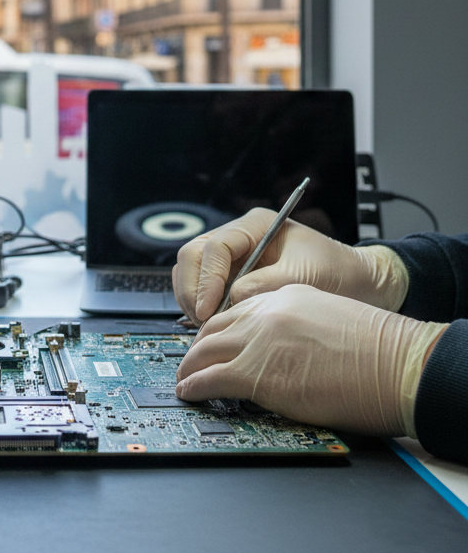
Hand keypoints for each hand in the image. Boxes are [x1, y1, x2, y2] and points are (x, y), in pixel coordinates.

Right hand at [172, 208, 408, 323]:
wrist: (361, 284)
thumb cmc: (339, 273)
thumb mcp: (305, 278)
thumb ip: (265, 285)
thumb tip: (231, 298)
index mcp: (254, 226)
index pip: (214, 247)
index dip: (207, 279)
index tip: (209, 309)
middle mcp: (238, 237)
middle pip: (192, 256)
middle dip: (193, 289)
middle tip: (203, 321)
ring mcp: (233, 257)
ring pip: (191, 272)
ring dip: (194, 299)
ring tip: (209, 326)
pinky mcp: (233, 278)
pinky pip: (203, 289)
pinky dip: (202, 307)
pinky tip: (216, 325)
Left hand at [175, 285, 445, 435]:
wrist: (395, 364)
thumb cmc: (377, 349)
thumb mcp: (328, 317)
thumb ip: (296, 324)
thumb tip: (282, 347)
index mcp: (284, 296)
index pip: (238, 308)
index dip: (221, 327)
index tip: (213, 340)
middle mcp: (264, 313)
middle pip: (214, 326)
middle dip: (199, 345)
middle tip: (192, 359)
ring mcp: (257, 341)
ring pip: (205, 350)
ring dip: (190, 365)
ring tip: (184, 378)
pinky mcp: (255, 372)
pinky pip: (211, 377)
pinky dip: (194, 385)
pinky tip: (189, 392)